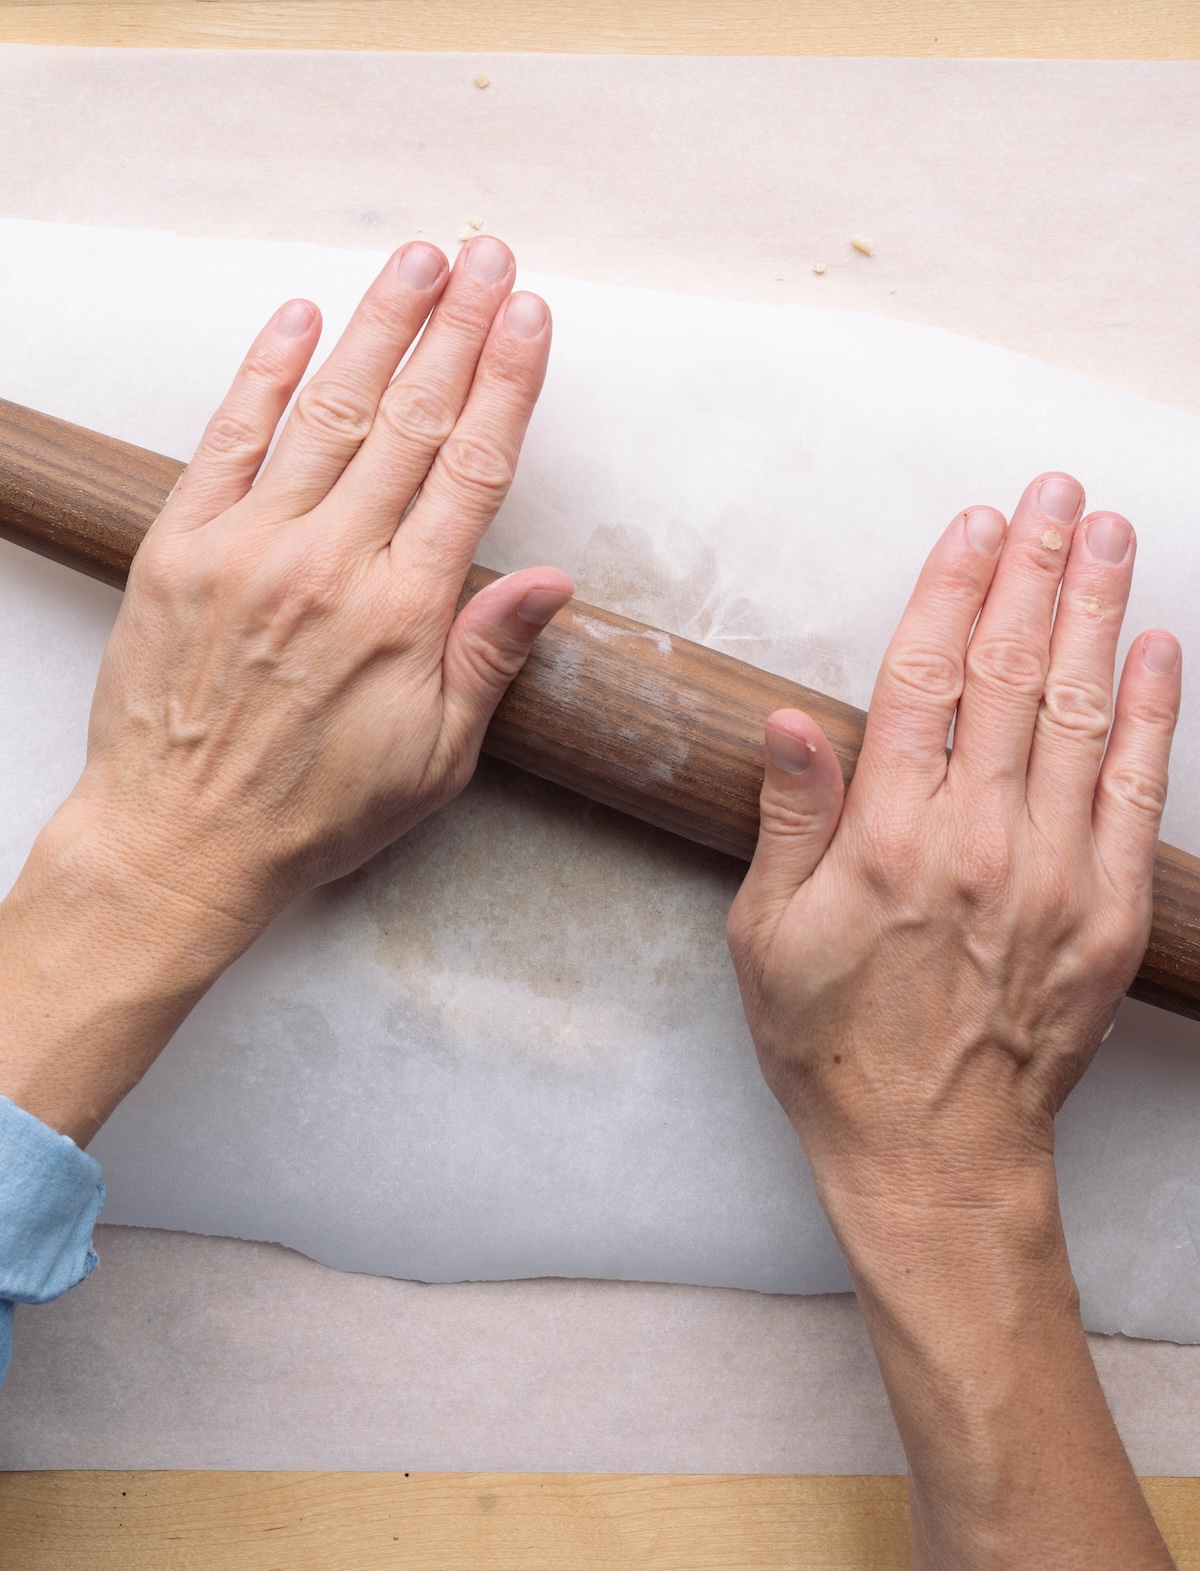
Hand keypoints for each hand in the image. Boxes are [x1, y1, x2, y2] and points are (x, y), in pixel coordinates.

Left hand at [75, 233, 570, 932]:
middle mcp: (330, 565)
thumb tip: (549, 581)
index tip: (531, 319)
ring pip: (329, 413)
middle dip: (458, 329)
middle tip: (489, 257)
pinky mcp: (181, 547)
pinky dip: (264, 374)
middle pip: (410, 421)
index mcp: (404, 616)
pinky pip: (229, 441)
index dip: (507, 385)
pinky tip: (298, 318)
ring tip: (419, 262)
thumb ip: (488, 660)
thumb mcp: (435, 760)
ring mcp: (250, 547)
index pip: (472, 471)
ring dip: (378, 328)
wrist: (182, 843)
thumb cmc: (315, 811)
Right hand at [727, 475, 1181, 1570]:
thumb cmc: (833, 1043)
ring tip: (1108, 537)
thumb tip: (791, 721)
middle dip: (1035, 573)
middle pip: (1013, 678)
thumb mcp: (766, 937)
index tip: (976, 523)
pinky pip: (1137, 797)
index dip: (952, 592)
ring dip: (1097, 617)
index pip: (926, 682)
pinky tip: (1154, 650)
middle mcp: (979, 844)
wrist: (932, 1153)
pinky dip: (1150, 718)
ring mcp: (1055, 878)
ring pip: (1081, 718)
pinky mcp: (1109, 916)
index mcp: (888, 841)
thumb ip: (789, 820)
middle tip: (1055, 494)